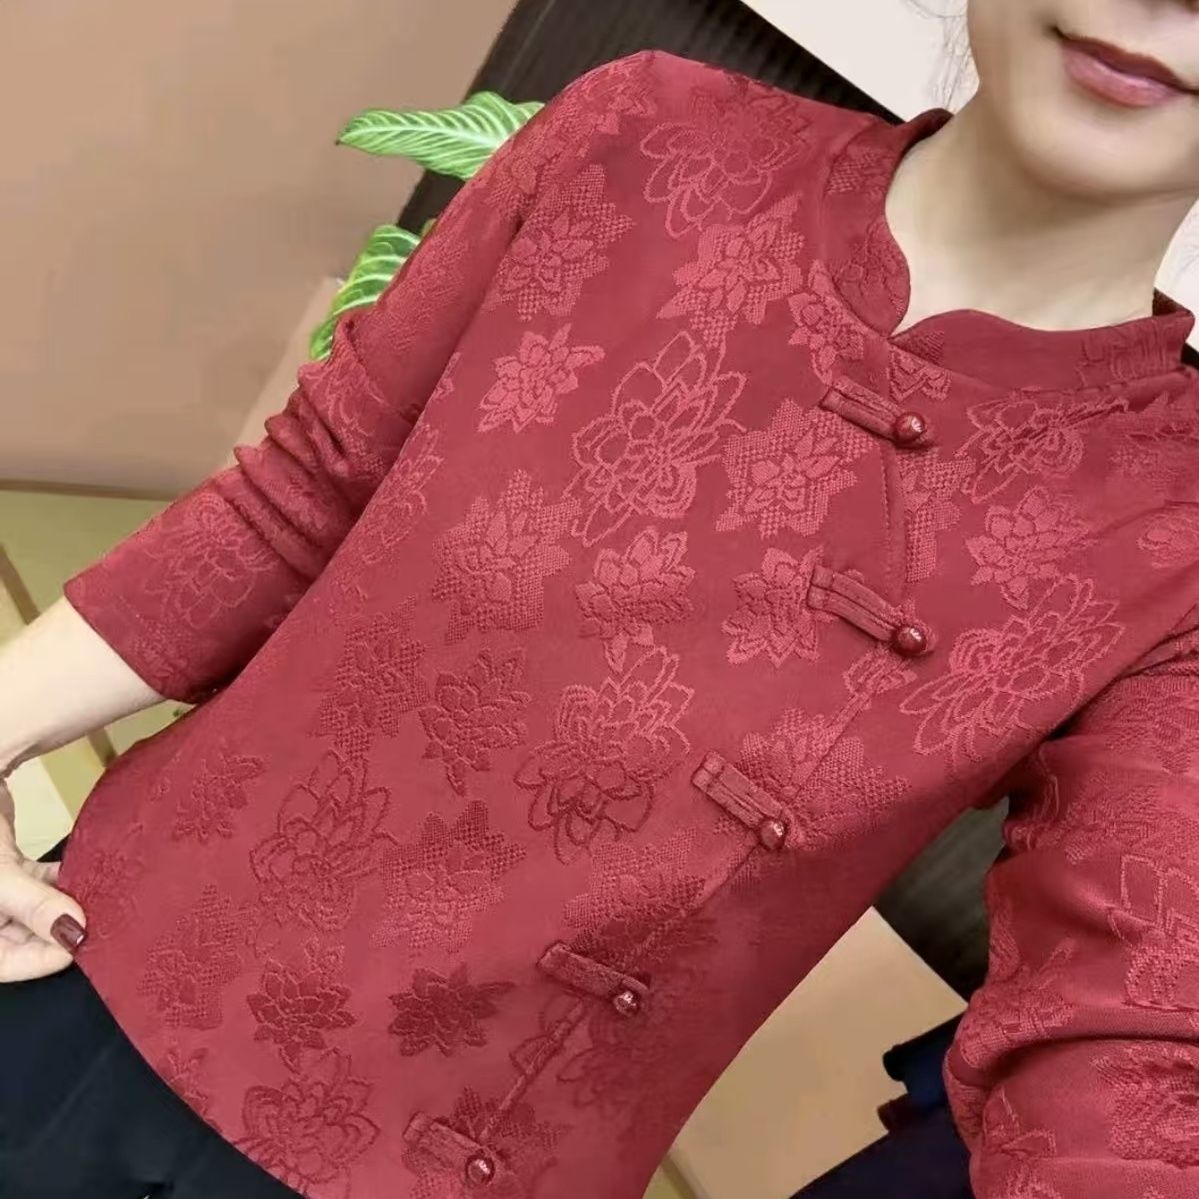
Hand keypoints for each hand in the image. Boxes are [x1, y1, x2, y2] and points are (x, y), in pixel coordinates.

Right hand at [0, 777, 86, 981]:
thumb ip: (31, 904)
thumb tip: (74, 934)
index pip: (7, 964)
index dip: (44, 960)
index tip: (85, 941)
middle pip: (22, 940)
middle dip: (59, 931)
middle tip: (104, 921)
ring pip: (32, 911)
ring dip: (64, 903)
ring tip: (101, 897)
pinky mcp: (3, 866)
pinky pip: (33, 883)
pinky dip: (58, 880)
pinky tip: (85, 872)